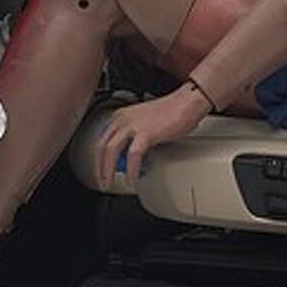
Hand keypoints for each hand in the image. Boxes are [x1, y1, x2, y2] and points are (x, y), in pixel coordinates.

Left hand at [93, 87, 212, 189]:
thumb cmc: (171, 112)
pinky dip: (131, 171)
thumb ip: (134, 138)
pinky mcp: (146, 133)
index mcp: (120, 116)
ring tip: (111, 183)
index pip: (102, 139)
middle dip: (99, 167)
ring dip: (108, 170)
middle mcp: (123, 119)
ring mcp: (133, 125)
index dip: (98, 158)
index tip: (100, 170)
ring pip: (111, 151)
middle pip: (102, 146)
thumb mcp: (144, 123)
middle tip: (102, 182)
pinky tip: (132, 180)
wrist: (187, 102)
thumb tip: (131, 158)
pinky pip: (133, 156)